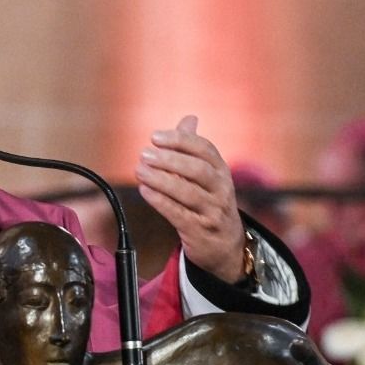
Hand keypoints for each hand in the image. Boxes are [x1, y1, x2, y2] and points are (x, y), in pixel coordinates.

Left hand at [135, 115, 246, 283]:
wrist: (225, 245)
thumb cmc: (209, 202)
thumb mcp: (207, 176)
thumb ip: (193, 149)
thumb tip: (190, 118)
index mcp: (221, 171)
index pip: (205, 150)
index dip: (180, 141)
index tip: (155, 137)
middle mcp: (221, 190)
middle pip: (198, 170)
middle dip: (170, 160)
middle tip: (144, 154)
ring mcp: (213, 211)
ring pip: (188, 193)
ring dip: (161, 180)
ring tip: (139, 170)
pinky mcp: (200, 231)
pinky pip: (179, 214)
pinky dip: (161, 201)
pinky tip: (145, 191)